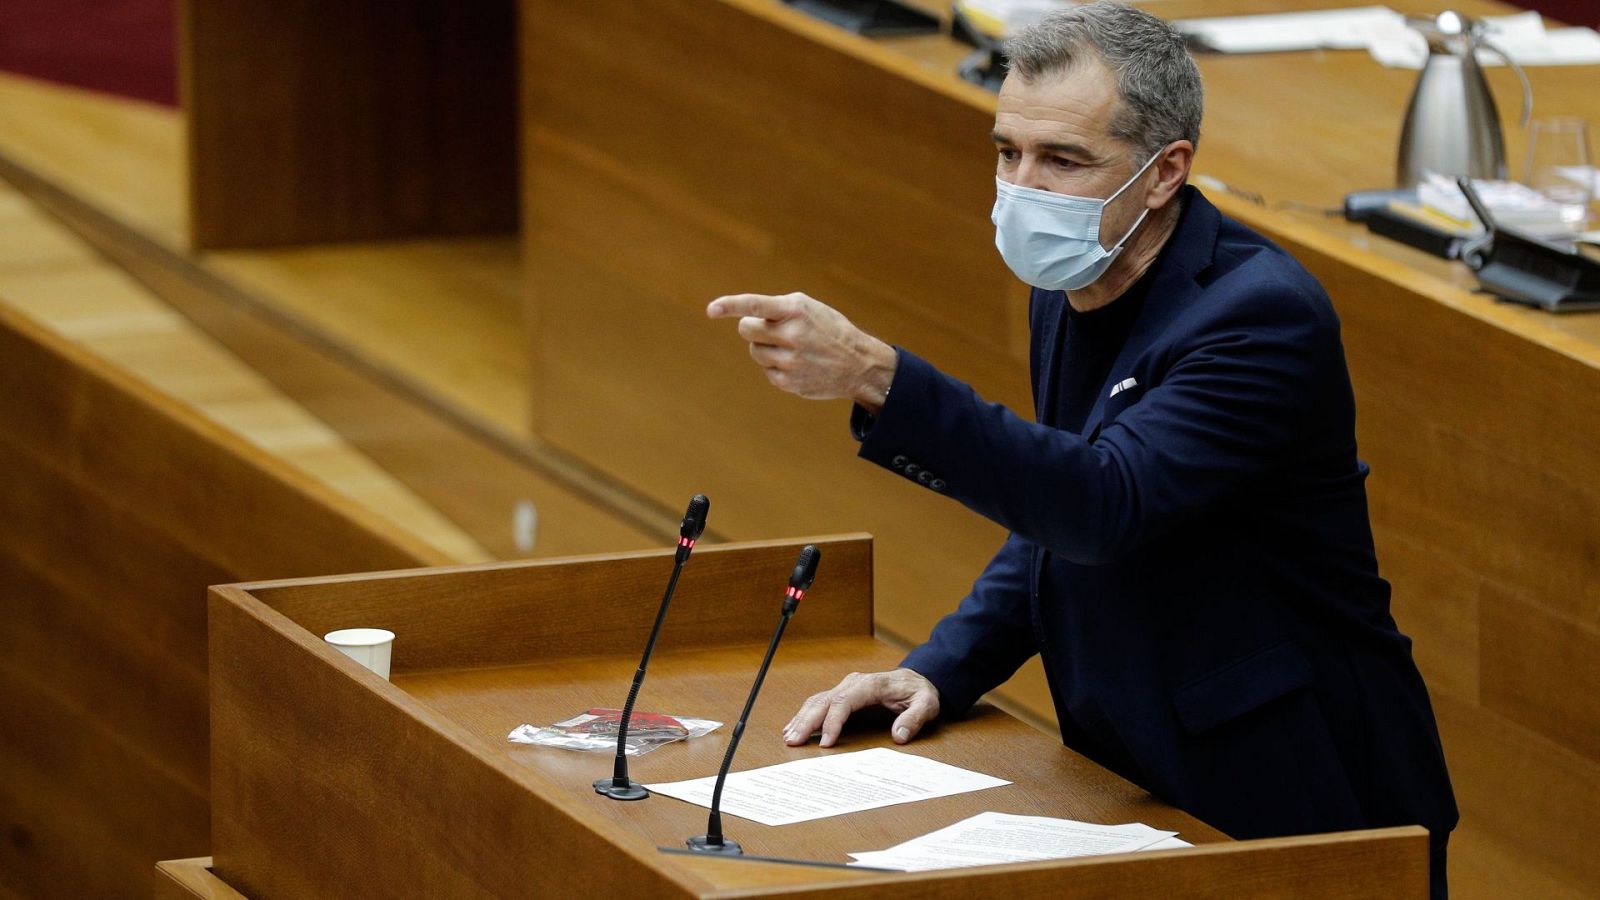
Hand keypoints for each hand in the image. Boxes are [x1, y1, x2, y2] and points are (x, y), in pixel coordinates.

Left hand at [706, 292, 896, 411]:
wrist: (857, 364)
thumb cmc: (828, 329)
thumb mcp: (808, 309)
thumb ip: (776, 309)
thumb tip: (740, 321)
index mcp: (795, 310)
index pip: (755, 306)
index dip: (730, 306)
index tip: (711, 310)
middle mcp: (791, 335)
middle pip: (746, 329)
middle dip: (754, 328)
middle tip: (773, 329)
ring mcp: (789, 361)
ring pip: (754, 351)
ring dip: (766, 347)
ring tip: (792, 348)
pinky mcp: (787, 382)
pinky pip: (765, 369)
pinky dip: (775, 365)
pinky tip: (797, 364)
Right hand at [783, 668, 939, 747]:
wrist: (917, 679)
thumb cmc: (919, 692)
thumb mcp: (926, 704)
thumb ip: (914, 718)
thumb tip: (899, 735)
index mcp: (871, 684)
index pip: (845, 701)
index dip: (832, 721)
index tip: (825, 742)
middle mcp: (854, 683)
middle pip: (825, 700)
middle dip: (807, 721)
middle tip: (794, 741)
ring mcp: (846, 687)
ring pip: (818, 700)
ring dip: (802, 718)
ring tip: (789, 737)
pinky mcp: (843, 693)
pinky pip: (820, 702)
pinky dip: (805, 714)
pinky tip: (795, 726)